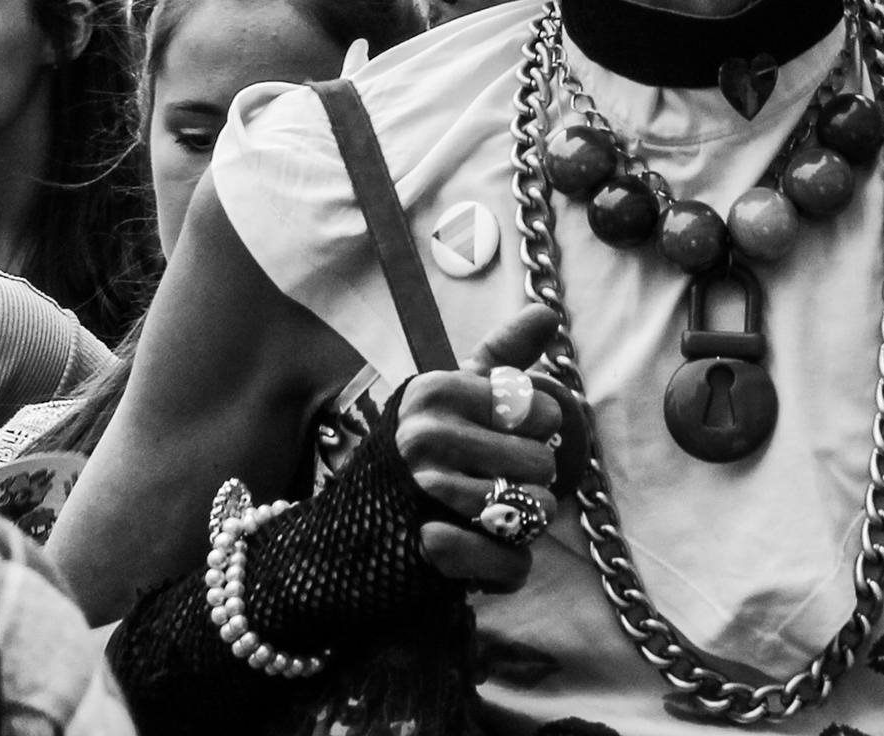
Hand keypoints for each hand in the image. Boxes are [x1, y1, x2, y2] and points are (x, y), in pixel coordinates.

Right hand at [392, 303, 565, 588]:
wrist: (337, 547)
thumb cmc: (408, 463)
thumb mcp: (445, 401)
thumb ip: (498, 358)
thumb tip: (546, 311)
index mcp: (436, 393)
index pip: (540, 409)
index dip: (534, 432)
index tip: (501, 440)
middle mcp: (428, 436)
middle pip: (545, 464)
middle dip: (529, 484)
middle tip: (489, 488)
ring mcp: (428, 494)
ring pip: (536, 514)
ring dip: (518, 529)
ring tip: (482, 523)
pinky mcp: (432, 553)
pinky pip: (514, 564)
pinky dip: (504, 571)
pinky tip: (476, 559)